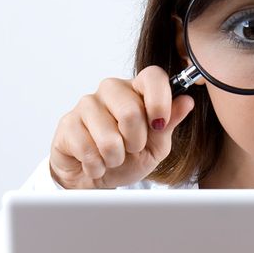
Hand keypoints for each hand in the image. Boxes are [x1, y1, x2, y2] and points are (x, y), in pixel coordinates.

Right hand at [49, 66, 194, 188]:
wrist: (96, 176)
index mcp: (137, 90)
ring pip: (109, 137)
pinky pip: (88, 149)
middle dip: (136, 141)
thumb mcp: (156, 146)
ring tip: (112, 157)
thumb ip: (169, 124)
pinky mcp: (67, 123)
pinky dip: (97, 165)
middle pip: (131, 111)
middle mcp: (111, 90)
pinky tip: (95, 161)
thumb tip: (186, 101)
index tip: (159, 123)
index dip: (160, 99)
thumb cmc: (128, 158)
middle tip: (131, 148)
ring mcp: (86, 104)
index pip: (152, 76)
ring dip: (115, 157)